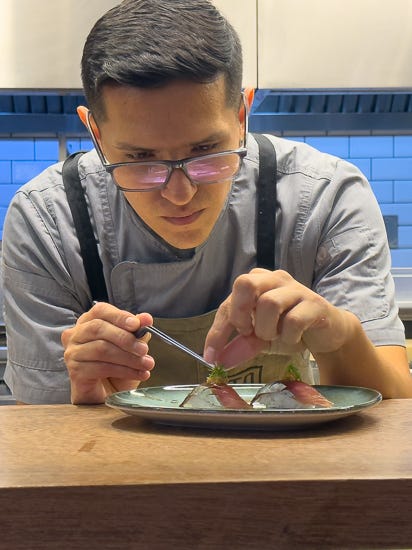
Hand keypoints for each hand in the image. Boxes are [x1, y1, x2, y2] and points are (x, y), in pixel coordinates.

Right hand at [61, 302, 154, 403]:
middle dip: (125, 338)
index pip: (100, 310)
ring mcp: (72, 353)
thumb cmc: (116, 366)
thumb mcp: (130, 346)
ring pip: (101, 349)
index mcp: (87, 322)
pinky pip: (101, 368)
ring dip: (128, 357)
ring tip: (147, 364)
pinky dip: (124, 370)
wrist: (106, 393)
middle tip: (144, 349)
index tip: (137, 324)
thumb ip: (136, 330)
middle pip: (98, 328)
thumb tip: (146, 318)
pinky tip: (138, 374)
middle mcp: (75, 335)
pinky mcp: (75, 372)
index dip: (119, 316)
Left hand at [204, 268, 350, 366]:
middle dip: (240, 313)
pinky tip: (293, 339)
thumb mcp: (259, 339)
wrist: (327, 334)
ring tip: (275, 336)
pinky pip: (294, 320)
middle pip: (245, 283)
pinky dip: (289, 336)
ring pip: (269, 303)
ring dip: (267, 329)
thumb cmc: (288, 330)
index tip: (212, 357)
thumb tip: (218, 361)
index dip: (218, 331)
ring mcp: (296, 289)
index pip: (228, 303)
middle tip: (248, 332)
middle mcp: (274, 280)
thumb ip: (240, 346)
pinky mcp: (315, 303)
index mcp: (256, 283)